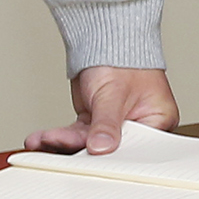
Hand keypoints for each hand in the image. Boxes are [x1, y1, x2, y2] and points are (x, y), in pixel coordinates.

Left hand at [25, 65, 179, 156]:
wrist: (106, 38)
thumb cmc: (124, 58)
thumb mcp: (114, 94)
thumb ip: (107, 124)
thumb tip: (101, 147)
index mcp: (157, 121)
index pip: (135, 149)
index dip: (111, 157)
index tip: (88, 160)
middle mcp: (137, 126)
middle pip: (108, 149)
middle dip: (78, 149)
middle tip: (56, 148)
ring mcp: (114, 125)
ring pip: (86, 143)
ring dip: (61, 142)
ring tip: (42, 141)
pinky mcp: (94, 122)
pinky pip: (75, 135)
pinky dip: (57, 136)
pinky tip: (41, 138)